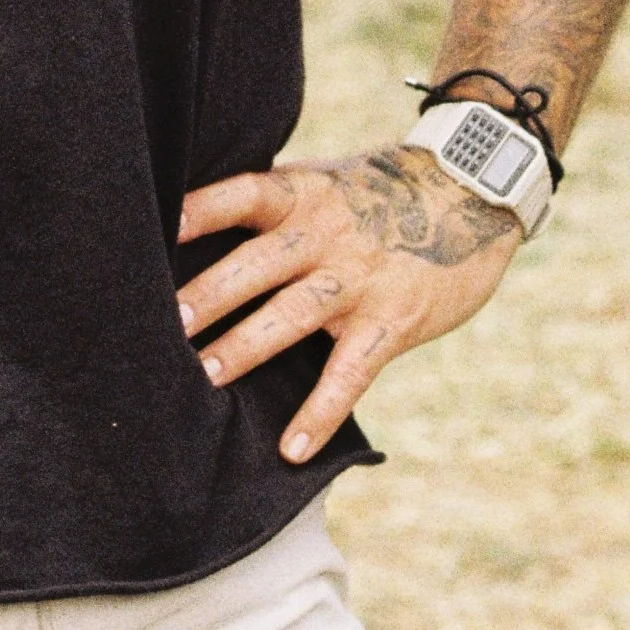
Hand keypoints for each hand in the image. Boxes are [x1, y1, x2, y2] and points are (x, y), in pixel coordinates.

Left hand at [176, 146, 518, 461]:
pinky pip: (351, 372)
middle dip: (209, 295)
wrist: (471, 191)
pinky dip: (320, 412)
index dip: (201, 209)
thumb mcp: (325, 180)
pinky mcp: (393, 319)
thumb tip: (193, 219)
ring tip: (204, 377)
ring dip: (247, 346)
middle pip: (258, 263)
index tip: (159, 228)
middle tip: (162, 325)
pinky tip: (292, 449)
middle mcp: (326, 232)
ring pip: (294, 314)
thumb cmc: (379, 190)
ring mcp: (360, 277)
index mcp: (304, 194)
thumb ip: (275, 203)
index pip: (244, 195)